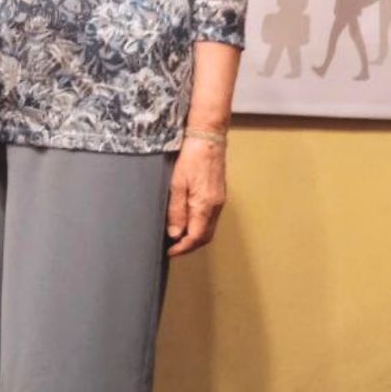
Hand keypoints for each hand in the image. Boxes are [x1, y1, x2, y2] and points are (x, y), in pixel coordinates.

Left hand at [166, 137, 226, 256]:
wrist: (208, 139)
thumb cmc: (191, 157)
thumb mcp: (177, 184)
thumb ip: (176, 211)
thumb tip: (175, 234)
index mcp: (205, 205)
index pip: (196, 237)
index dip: (183, 248)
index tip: (171, 252)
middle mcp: (216, 206)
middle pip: (205, 237)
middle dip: (190, 246)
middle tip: (173, 248)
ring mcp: (220, 201)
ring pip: (209, 228)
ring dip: (195, 237)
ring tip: (178, 238)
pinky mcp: (219, 195)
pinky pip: (211, 218)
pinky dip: (200, 226)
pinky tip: (188, 222)